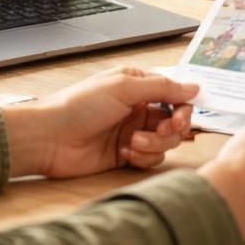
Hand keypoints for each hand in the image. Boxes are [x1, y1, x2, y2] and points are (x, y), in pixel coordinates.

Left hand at [3, 67, 197, 178]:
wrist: (50, 138)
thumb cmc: (79, 106)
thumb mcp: (123, 88)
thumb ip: (162, 87)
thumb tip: (194, 86)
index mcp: (138, 85)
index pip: (175, 95)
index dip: (183, 107)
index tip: (180, 118)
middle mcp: (138, 108)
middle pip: (175, 121)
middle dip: (171, 129)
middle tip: (160, 131)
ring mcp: (133, 132)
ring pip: (166, 142)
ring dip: (154, 144)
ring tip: (131, 143)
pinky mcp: (126, 155)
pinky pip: (151, 158)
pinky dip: (143, 158)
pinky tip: (123, 153)